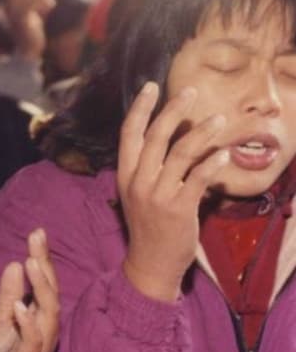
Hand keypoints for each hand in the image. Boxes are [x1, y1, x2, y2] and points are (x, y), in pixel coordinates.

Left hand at [0, 229, 59, 351]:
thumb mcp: (0, 318)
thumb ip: (9, 294)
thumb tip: (15, 263)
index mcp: (41, 317)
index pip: (46, 283)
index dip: (43, 258)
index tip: (37, 232)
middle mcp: (46, 330)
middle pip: (52, 293)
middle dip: (45, 264)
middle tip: (36, 238)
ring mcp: (39, 347)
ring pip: (48, 315)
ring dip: (40, 288)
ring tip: (31, 263)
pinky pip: (33, 341)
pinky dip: (29, 323)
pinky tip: (19, 306)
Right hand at [5, 0, 55, 59]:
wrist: (30, 52)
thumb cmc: (32, 33)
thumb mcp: (34, 14)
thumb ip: (35, 2)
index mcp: (9, 9)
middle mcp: (9, 12)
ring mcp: (15, 17)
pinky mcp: (23, 22)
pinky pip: (31, 5)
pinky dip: (43, 2)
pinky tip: (52, 5)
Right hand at [118, 83, 229, 301]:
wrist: (150, 264)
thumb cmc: (148, 227)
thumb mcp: (139, 194)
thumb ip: (152, 168)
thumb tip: (178, 137)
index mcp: (126, 175)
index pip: (129, 135)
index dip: (139, 109)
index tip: (151, 87)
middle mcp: (138, 182)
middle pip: (155, 137)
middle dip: (173, 110)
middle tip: (191, 92)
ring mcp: (157, 195)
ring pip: (180, 153)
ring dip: (201, 133)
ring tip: (218, 119)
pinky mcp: (178, 209)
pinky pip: (198, 179)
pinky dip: (212, 164)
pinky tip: (225, 155)